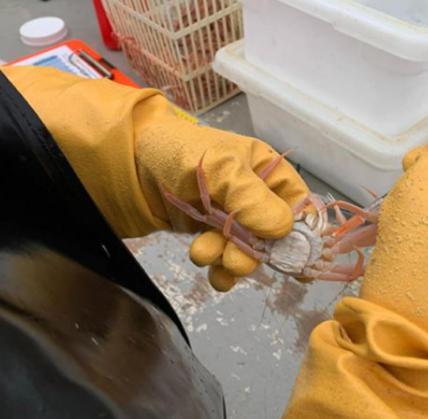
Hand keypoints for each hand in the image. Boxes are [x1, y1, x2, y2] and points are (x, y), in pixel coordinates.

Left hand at [2, 66, 308, 291]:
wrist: (126, 163)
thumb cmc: (175, 152)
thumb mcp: (219, 167)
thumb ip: (251, 198)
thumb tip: (284, 229)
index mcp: (266, 171)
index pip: (298, 205)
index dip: (301, 233)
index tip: (296, 259)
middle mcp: (254, 195)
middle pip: (274, 236)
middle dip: (254, 251)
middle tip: (232, 260)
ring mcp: (231, 217)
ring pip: (249, 251)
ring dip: (232, 261)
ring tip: (204, 255)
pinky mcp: (209, 232)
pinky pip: (226, 258)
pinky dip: (222, 271)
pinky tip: (213, 275)